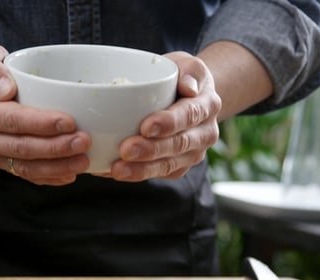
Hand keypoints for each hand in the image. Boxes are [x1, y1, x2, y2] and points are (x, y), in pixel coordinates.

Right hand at [0, 44, 90, 185]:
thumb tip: (5, 89)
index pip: (12, 120)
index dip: (41, 124)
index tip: (69, 122)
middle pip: (22, 148)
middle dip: (56, 148)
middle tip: (84, 142)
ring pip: (26, 168)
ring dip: (57, 167)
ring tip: (83, 161)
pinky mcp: (2, 163)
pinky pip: (26, 175)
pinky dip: (49, 177)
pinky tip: (70, 174)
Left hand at [103, 51, 221, 181]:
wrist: (189, 97)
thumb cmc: (181, 77)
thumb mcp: (187, 63)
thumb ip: (189, 70)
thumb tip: (188, 86)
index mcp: (207, 105)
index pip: (189, 115)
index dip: (169, 123)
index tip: (145, 126)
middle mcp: (204, 133)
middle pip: (178, 145)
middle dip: (151, 150)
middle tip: (125, 150)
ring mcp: (192, 153)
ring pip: (168, 165)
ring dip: (142, 169)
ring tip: (117, 169)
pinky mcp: (178, 166)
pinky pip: (158, 174)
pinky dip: (135, 175)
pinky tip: (112, 172)